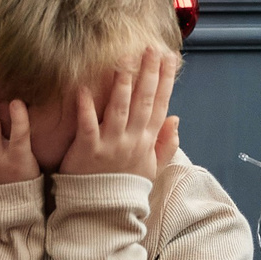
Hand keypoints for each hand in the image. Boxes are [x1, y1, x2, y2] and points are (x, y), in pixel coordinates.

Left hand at [61, 46, 180, 181]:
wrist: (102, 212)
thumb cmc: (124, 187)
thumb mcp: (151, 168)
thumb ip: (165, 144)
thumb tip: (176, 119)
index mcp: (148, 141)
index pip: (161, 104)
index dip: (166, 80)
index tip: (170, 57)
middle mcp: (133, 139)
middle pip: (144, 100)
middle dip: (149, 73)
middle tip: (151, 47)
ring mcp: (111, 144)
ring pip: (119, 108)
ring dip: (123, 83)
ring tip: (125, 59)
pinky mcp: (88, 150)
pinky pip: (87, 125)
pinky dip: (86, 107)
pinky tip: (84, 88)